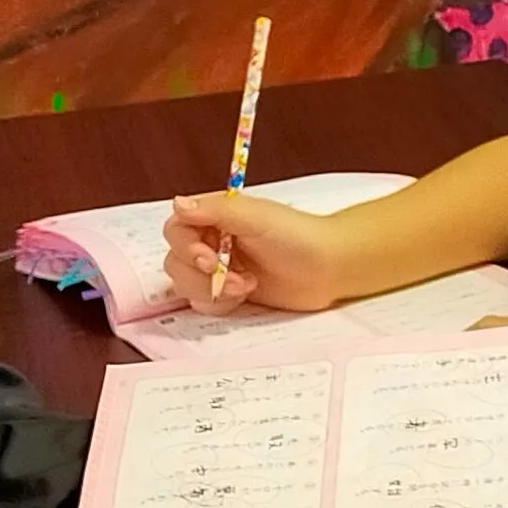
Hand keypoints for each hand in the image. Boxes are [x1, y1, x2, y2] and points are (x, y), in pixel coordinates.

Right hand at [164, 192, 346, 314]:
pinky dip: (220, 303)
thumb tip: (177, 203)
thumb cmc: (299, 236)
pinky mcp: (229, 293)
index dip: (186, 247)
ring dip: (212, 290)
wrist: (330, 268)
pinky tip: (247, 294)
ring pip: (187, 286)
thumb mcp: (256, 217)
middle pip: (177, 262)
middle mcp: (213, 241)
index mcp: (216, 217)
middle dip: (201, 275)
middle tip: (235, 276)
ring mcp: (220, 269)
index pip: (176, 230)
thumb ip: (214, 210)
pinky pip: (204, 304)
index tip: (209, 258)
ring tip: (245, 285)